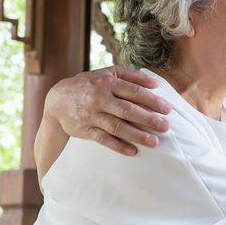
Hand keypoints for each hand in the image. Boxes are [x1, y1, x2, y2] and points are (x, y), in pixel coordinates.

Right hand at [45, 66, 172, 156]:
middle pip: (127, 109)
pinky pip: (103, 139)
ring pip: (116, 126)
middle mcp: (100, 98)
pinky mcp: (84, 130)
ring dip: (136, 135)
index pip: (134, 91)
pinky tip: (132, 151)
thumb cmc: (89, 85)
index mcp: (108, 82)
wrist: (57, 100)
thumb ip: (132, 76)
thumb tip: (156, 83)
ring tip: (154, 142)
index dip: (152, 100)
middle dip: (148, 119)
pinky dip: (117, 146)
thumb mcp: (108, 73)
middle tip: (166, 127)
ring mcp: (91, 115)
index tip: (168, 109)